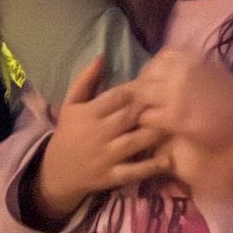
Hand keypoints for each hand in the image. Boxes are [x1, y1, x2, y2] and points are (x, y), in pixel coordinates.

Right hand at [31, 57, 168, 224]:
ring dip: (156, 133)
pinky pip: (134, 171)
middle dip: (151, 108)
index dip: (139, 89)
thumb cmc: (68, 133)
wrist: (57, 172)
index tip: (156, 84)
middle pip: (130, 116)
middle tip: (174, 102)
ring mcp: (106, 156)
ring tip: (176, 126)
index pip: (118, 96)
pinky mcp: (111, 176)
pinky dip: (152, 167)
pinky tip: (169, 160)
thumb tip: (101, 56)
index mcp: (89, 113)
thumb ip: (85, 80)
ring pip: (135, 142)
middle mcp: (98, 133)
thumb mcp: (70, 104)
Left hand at [134, 51, 232, 214]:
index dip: (153, 69)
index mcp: (197, 59)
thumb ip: (205, 71)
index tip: (153, 81)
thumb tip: (192, 70)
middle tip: (141, 103)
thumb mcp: (225, 77)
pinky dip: (146, 123)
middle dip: (141, 89)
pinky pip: (148, 117)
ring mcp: (176, 94)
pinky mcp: (173, 117)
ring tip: (142, 117)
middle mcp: (183, 71)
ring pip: (142, 95)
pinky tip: (151, 130)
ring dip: (140, 107)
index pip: (163, 56)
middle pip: (147, 75)